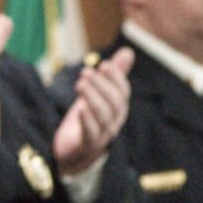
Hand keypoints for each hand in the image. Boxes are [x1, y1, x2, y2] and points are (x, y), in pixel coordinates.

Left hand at [53, 47, 133, 175]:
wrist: (74, 151)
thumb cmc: (89, 118)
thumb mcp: (99, 93)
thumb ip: (113, 75)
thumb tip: (128, 51)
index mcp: (119, 108)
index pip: (123, 92)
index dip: (115, 78)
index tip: (103, 64)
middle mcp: (115, 121)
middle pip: (114, 102)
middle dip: (101, 85)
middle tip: (86, 72)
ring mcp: (103, 135)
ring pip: (103, 116)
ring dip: (92, 98)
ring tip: (80, 83)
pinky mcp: (88, 145)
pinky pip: (90, 133)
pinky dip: (86, 120)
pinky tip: (80, 108)